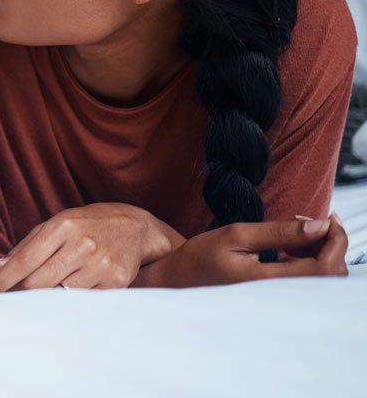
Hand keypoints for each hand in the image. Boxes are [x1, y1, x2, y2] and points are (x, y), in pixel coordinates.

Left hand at [0, 203, 177, 293]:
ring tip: (26, 307)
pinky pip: (82, 302)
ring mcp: (100, 264)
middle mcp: (81, 245)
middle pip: (38, 282)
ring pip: (58, 295)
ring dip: (39, 304)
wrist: (134, 227)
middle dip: (14, 296)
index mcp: (61, 227)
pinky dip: (66, 306)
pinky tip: (58, 307)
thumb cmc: (86, 226)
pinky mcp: (116, 282)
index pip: (23, 260)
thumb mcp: (54, 225)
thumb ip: (23, 247)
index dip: (0, 281)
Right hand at [135, 215, 347, 287]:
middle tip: (310, 221)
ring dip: (320, 252)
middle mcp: (280, 297)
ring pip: (323, 278)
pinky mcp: (278, 298)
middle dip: (331, 243)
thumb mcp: (237, 234)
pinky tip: (290, 247)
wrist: (179, 281)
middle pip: (331, 274)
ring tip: (296, 233)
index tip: (328, 217)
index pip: (325, 266)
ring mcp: (280, 299)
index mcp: (270, 282)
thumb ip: (279, 232)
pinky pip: (308, 281)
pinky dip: (310, 260)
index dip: (336, 240)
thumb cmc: (201, 257)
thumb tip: (318, 225)